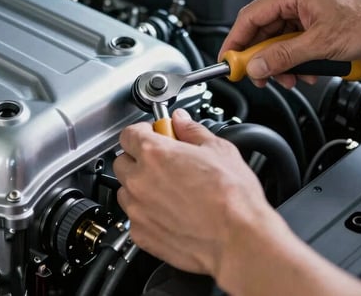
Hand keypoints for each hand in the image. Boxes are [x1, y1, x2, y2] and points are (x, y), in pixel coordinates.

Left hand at [113, 109, 279, 277]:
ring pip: (125, 191)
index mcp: (154, 154)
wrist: (238, 239)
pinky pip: (134, 218)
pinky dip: (146, 214)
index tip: (154, 134)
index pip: (128, 134)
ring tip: (168, 190)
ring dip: (139, 187)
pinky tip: (169, 212)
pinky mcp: (141, 234)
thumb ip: (192, 131)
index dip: (142, 131)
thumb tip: (182, 121)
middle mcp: (139, 181)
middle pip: (122, 162)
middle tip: (162, 162)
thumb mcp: (219, 150)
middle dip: (138, 159)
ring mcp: (137, 210)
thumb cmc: (232, 198)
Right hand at [219, 0, 360, 87]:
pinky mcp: (317, 13)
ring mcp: (307, 3)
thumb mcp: (320, 44)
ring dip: (283, 60)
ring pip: (279, 36)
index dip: (236, 43)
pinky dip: (298, 55)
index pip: (249, 17)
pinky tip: (307, 69)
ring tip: (293, 76)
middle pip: (263, 29)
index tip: (228, 63)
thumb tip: (256, 67)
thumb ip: (283, 57)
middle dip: (264, 57)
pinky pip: (296, 37)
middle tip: (262, 77)